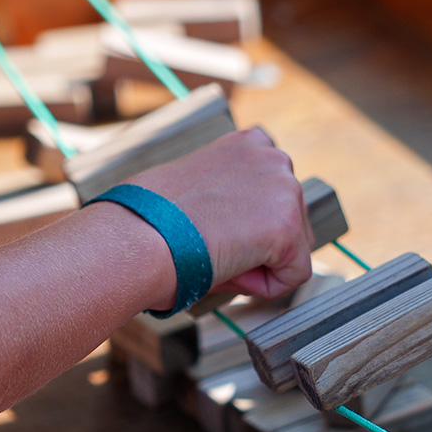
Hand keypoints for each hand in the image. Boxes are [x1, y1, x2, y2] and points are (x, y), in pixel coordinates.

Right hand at [134, 127, 312, 302]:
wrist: (137, 236)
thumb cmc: (149, 222)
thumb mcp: (197, 191)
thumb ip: (231, 199)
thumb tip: (249, 231)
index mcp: (250, 144)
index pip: (272, 200)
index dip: (242, 229)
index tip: (208, 230)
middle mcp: (274, 157)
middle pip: (290, 224)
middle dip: (256, 247)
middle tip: (210, 246)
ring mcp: (285, 189)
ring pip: (293, 251)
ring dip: (257, 265)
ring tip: (216, 253)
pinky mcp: (288, 226)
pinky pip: (293, 276)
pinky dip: (264, 286)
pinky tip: (229, 268)